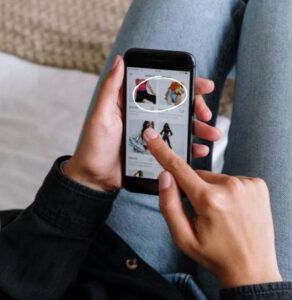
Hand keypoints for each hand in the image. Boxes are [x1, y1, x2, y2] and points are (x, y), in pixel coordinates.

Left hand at [64, 55, 219, 190]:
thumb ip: (110, 89)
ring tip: (213, 134)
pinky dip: (190, 149)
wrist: (95, 177)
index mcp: (135, 105)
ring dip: (200, 129)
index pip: (163, 90)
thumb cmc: (94, 145)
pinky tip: (199, 150)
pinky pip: (177, 149)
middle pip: (178, 108)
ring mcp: (153, 136)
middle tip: (206, 115)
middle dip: (197, 108)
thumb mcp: (101, 115)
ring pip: (181, 128)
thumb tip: (120, 60)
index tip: (203, 85)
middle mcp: (147, 118)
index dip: (184, 85)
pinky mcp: (156, 153)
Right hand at [143, 127, 281, 287]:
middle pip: (198, 176)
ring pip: (215, 178)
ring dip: (212, 191)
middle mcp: (230, 187)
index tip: (151, 135)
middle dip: (194, 189)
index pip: (178, 169)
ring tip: (220, 215)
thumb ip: (168, 204)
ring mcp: (247, 185)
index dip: (162, 151)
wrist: (252, 269)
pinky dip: (227, 191)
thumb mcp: (183, 237)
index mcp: (209, 200)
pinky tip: (233, 210)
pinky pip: (232, 181)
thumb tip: (165, 176)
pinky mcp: (258, 185)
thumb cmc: (214, 254)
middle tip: (202, 213)